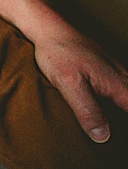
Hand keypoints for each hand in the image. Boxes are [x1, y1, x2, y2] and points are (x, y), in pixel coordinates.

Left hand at [31, 28, 127, 142]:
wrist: (49, 29)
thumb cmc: (58, 54)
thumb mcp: (70, 85)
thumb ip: (87, 111)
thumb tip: (103, 136)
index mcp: (118, 86)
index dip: (126, 129)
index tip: (120, 140)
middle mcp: (122, 78)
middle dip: (125, 121)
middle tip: (117, 137)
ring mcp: (116, 72)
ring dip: (124, 108)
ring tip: (115, 128)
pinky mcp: (106, 69)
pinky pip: (123, 87)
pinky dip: (121, 99)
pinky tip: (109, 107)